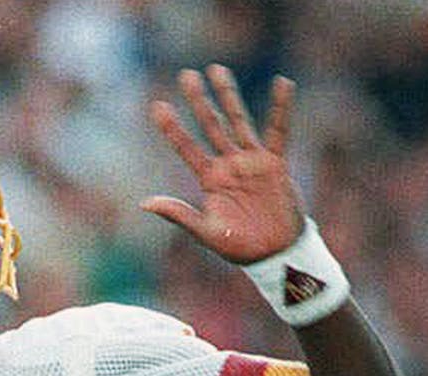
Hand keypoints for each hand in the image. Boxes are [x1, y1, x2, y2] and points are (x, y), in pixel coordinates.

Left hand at [141, 65, 304, 263]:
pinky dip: (281, 109)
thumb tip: (145, 204)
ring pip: (237, 121)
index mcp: (209, 179)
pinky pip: (279, 131)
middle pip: (210, 125)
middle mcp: (228, 165)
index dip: (172, 128)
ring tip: (216, 70)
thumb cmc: (239, 247)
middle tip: (186, 75)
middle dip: (198, 101)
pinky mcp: (275, 163)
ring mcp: (250, 161)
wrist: (274, 254)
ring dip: (228, 96)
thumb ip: (179, 215)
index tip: (157, 106)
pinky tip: (282, 84)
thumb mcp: (206, 232)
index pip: (186, 148)